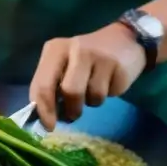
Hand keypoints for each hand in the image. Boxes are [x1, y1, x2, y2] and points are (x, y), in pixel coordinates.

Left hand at [29, 23, 146, 130]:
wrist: (124, 39)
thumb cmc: (86, 58)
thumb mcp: (65, 65)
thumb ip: (52, 85)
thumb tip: (44, 117)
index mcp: (55, 49)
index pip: (42, 84)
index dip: (43, 110)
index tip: (48, 126)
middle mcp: (75, 49)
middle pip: (67, 92)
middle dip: (69, 110)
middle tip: (71, 116)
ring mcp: (98, 57)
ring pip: (89, 96)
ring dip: (89, 102)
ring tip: (93, 90)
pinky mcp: (116, 66)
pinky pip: (106, 94)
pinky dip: (105, 95)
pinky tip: (107, 82)